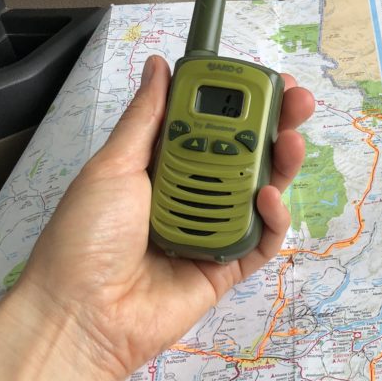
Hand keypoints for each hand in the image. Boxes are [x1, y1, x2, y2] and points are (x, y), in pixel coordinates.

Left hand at [16, 55, 313, 380]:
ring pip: (260, 193)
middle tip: (299, 101)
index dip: (239, 102)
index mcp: (161, 168)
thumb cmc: (87, 237)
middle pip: (245, 155)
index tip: (265, 80)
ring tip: (291, 140)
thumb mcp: (112, 166)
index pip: (211, 126)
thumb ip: (146, 118)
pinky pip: (261, 240)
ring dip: (281, 164)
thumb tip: (160, 66)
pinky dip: (272, 218)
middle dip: (275, 126)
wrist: (82, 314)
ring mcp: (212, 232)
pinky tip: (270, 196)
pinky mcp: (228, 268)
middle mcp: (191, 196)